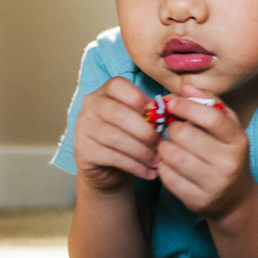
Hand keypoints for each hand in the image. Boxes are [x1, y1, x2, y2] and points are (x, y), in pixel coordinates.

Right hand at [70, 76, 160, 192]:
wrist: (109, 168)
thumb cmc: (130, 137)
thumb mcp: (140, 119)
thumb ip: (154, 109)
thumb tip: (173, 104)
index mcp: (104, 92)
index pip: (118, 86)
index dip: (140, 100)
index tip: (159, 116)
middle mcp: (90, 106)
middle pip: (118, 113)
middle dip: (145, 131)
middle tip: (162, 144)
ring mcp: (83, 128)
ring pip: (116, 137)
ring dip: (142, 151)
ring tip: (157, 161)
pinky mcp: (83, 151)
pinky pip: (113, 157)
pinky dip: (135, 166)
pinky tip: (149, 172)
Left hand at [154, 82, 255, 219]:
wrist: (234, 199)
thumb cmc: (226, 155)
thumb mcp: (227, 128)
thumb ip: (209, 103)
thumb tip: (185, 87)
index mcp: (238, 141)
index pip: (211, 118)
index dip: (186, 107)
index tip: (171, 102)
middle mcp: (229, 164)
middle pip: (187, 136)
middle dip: (171, 128)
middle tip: (170, 129)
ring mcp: (214, 185)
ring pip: (173, 156)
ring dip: (164, 147)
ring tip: (168, 145)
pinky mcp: (197, 201)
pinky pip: (168, 177)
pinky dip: (162, 166)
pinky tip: (168, 163)